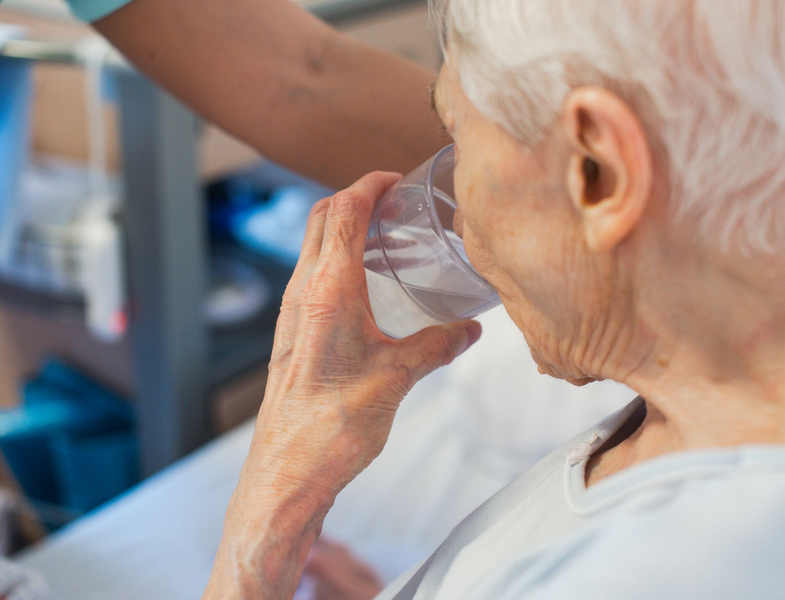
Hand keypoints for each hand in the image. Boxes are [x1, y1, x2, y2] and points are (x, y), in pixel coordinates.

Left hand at [204, 172, 480, 598]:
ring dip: (343, 226)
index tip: (396, 179)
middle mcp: (303, 291)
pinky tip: (365, 283)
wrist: (289, 468)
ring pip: (312, 244)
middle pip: (322, 216)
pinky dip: (335, 257)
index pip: (344, 210)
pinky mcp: (291, 330)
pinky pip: (310, 274)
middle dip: (356, 196)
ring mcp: (291, 310)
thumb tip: (469, 328)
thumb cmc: (334, 425)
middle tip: (394, 201)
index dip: (370, 184)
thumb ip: (438, 345)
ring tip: (384, 235)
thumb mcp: (399, 378)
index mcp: (329, 290)